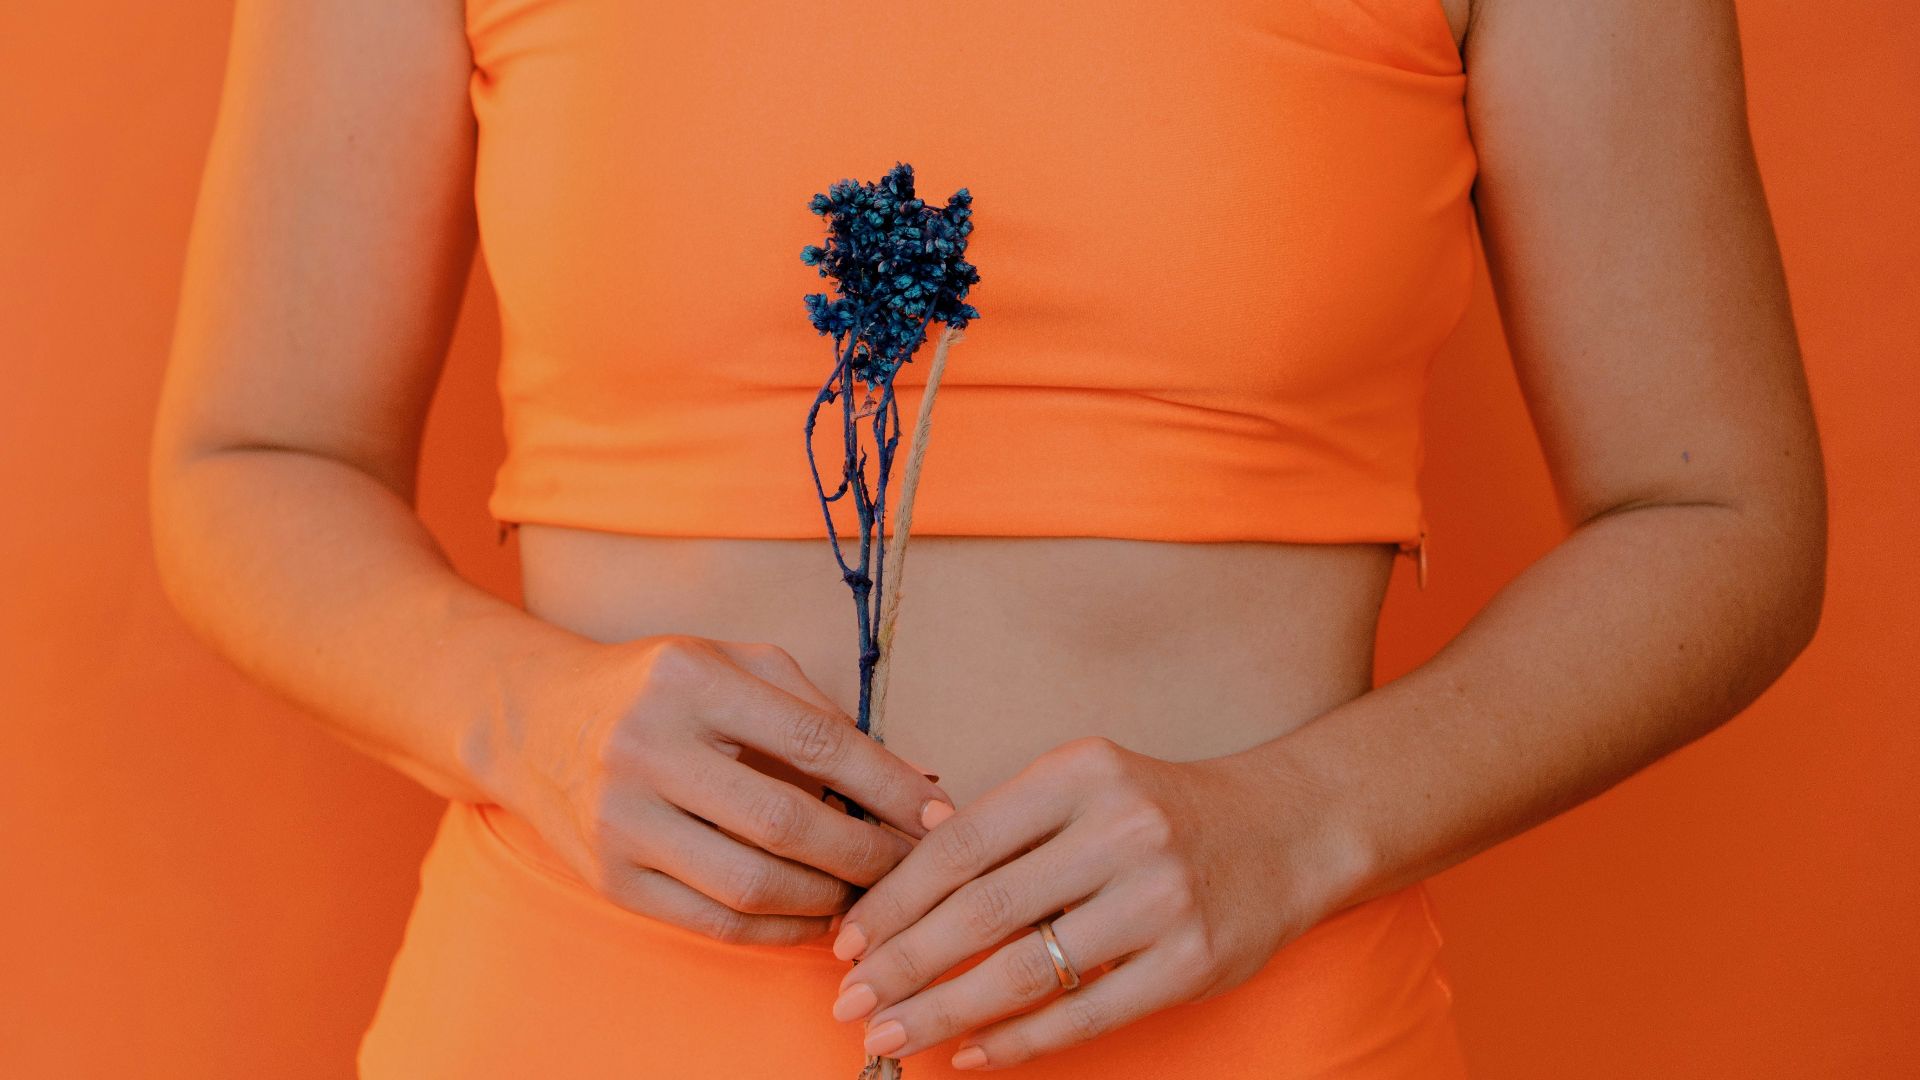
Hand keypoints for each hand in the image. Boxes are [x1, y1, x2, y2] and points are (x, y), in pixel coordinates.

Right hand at [482, 633, 954, 946]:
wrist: (533, 719)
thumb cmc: (660, 688)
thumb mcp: (732, 662)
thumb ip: (816, 710)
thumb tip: (911, 778)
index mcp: (691, 680)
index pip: (814, 741)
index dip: (887, 785)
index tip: (937, 812)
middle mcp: (648, 748)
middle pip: (787, 823)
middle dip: (867, 854)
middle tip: (913, 867)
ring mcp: (623, 819)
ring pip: (751, 885)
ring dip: (828, 901)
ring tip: (868, 895)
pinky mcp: (609, 878)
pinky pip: (712, 922)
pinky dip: (778, 931)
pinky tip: (817, 919)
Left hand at [825, 735, 1364, 1069]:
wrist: (1290, 829)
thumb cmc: (1161, 809)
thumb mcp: (1086, 783)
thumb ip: (1005, 822)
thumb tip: (901, 873)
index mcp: (1079, 773)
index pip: (960, 843)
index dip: (893, 899)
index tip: (845, 940)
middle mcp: (1120, 829)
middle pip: (982, 909)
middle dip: (903, 961)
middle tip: (850, 1000)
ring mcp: (1160, 897)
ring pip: (1026, 968)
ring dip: (945, 1009)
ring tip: (892, 1033)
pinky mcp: (1192, 960)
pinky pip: (1085, 1012)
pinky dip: (1019, 1040)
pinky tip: (971, 1053)